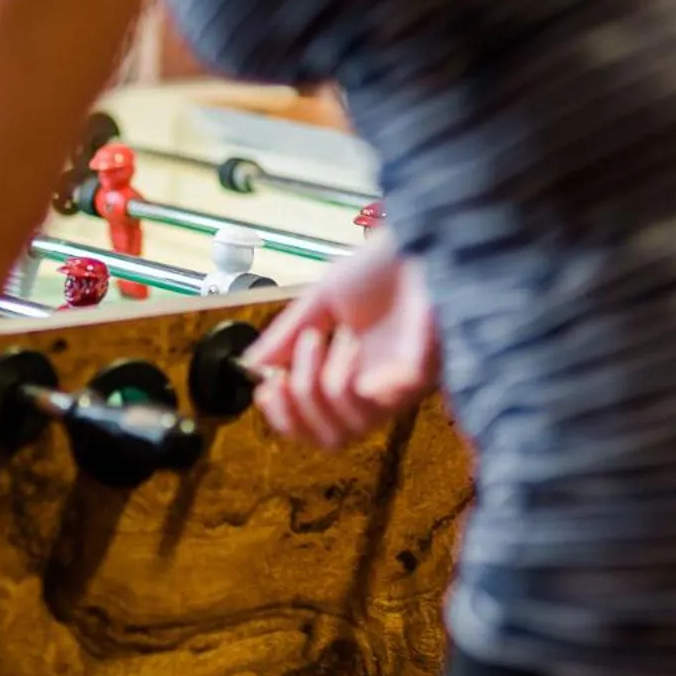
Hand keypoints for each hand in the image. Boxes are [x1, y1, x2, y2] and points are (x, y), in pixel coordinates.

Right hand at [241, 233, 439, 447]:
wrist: (423, 235)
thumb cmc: (383, 267)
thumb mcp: (320, 300)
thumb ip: (287, 335)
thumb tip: (253, 364)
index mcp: (360, 374)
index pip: (318, 426)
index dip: (286, 417)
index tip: (264, 386)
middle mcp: (382, 388)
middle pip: (331, 440)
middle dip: (295, 410)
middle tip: (283, 374)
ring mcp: (403, 387)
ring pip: (350, 429)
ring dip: (317, 386)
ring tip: (319, 339)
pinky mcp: (422, 378)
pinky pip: (374, 404)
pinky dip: (346, 379)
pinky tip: (347, 340)